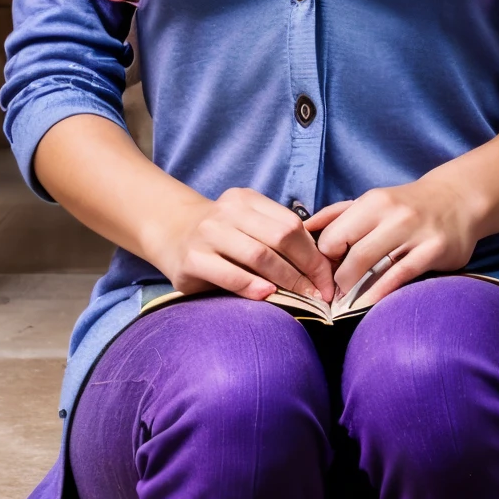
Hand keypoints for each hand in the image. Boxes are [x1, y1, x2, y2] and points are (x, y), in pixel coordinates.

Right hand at [144, 187, 336, 303]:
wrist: (170, 232)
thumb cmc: (220, 236)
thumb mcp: (246, 224)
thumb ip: (274, 236)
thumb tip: (319, 267)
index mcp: (247, 200)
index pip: (291, 224)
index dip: (314, 253)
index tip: (328, 278)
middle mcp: (228, 211)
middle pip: (280, 237)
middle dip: (306, 268)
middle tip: (320, 293)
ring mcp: (208, 234)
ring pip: (258, 254)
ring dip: (286, 279)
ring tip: (302, 298)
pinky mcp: (192, 259)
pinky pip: (229, 274)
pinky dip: (251, 286)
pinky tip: (267, 296)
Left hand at [306, 173, 481, 307]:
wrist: (457, 200)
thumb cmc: (406, 205)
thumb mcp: (372, 201)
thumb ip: (337, 214)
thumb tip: (304, 229)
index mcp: (373, 202)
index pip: (333, 236)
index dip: (323, 259)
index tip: (322, 274)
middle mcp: (392, 214)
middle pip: (351, 254)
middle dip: (337, 280)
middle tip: (332, 295)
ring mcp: (414, 232)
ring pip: (372, 266)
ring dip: (354, 290)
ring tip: (345, 303)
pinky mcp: (432, 251)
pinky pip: (399, 276)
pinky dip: (379, 293)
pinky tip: (368, 303)